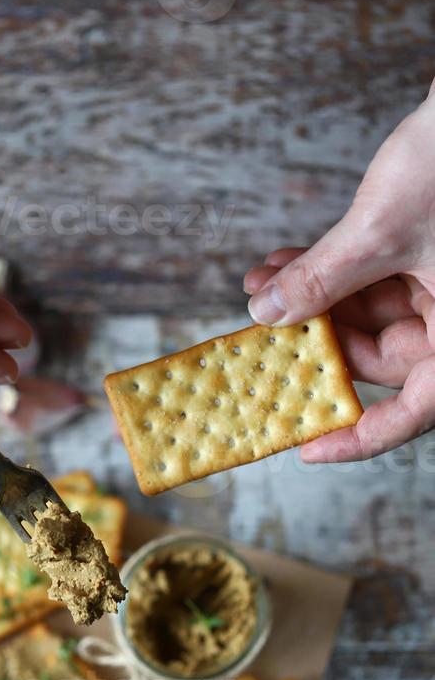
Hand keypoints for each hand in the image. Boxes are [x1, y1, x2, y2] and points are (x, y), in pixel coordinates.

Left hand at [245, 86, 434, 462]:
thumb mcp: (380, 231)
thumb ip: (322, 279)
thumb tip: (265, 316)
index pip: (415, 411)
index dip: (360, 438)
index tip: (307, 447)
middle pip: (382, 358)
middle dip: (316, 340)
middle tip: (264, 333)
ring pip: (370, 315)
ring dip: (314, 299)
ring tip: (263, 283)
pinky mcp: (431, 256)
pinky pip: (375, 280)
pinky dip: (333, 272)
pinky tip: (286, 260)